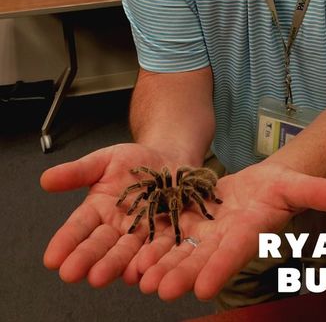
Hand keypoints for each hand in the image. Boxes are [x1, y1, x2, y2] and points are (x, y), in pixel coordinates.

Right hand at [40, 143, 185, 286]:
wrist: (169, 161)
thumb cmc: (134, 161)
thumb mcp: (104, 161)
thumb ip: (78, 172)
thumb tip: (45, 179)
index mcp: (97, 211)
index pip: (78, 228)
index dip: (65, 242)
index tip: (51, 258)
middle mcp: (116, 229)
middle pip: (100, 246)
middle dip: (86, 260)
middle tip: (71, 272)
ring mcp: (141, 235)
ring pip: (126, 254)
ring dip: (114, 266)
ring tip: (101, 275)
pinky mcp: (166, 236)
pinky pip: (159, 251)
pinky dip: (149, 261)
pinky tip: (141, 269)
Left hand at [128, 160, 325, 300]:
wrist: (261, 186)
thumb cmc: (282, 186)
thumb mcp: (296, 183)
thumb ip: (316, 191)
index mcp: (250, 231)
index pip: (236, 251)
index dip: (220, 268)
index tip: (204, 289)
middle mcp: (225, 239)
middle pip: (202, 258)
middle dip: (182, 274)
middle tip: (160, 291)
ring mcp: (207, 234)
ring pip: (181, 252)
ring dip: (161, 266)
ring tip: (140, 280)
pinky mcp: (191, 224)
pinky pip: (170, 236)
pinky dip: (153, 247)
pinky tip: (134, 258)